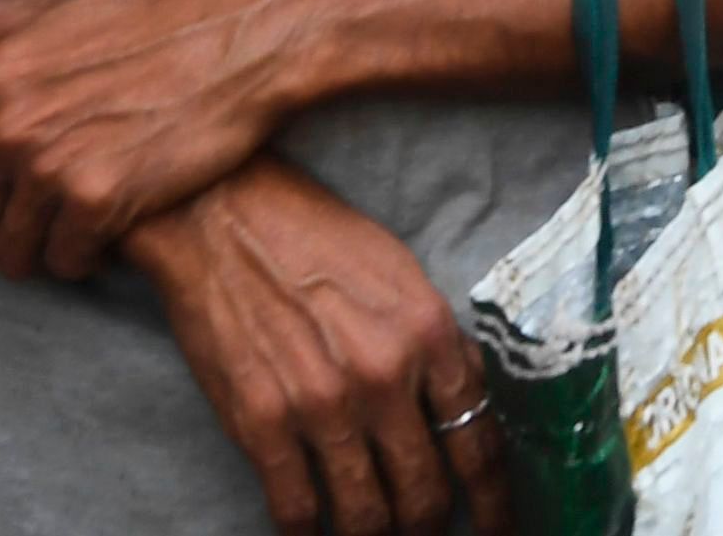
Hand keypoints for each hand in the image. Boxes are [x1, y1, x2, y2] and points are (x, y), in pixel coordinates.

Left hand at [0, 0, 295, 281]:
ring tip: (75, 233)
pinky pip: (66, 261)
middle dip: (0, 232)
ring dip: (40, 253)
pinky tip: (112, 232)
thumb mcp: (67, 8)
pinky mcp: (98, 199)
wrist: (245, 39)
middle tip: (43, 223)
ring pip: (11, 253)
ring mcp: (50, 165)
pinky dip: (86, 258)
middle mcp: (9, 124)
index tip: (3, 195)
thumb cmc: (163, 20)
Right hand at [129, 160, 505, 535]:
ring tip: (378, 535)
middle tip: (429, 530)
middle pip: (425, 492)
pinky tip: (317, 532)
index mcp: (429, 333)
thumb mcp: (402, 274)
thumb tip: (468, 401)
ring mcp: (320, 406)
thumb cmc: (317, 238)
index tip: (498, 525)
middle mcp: (383, 376)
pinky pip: (297, 509)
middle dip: (432, 524)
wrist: (224, 217)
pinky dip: (311, 533)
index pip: (479, 443)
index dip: (494, 500)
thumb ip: (438, 342)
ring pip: (366, 515)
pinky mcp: (260, 424)